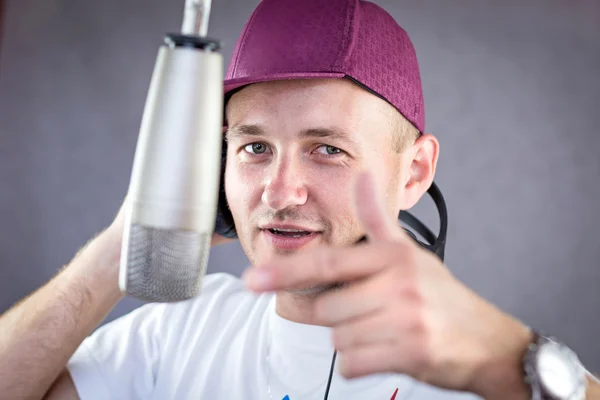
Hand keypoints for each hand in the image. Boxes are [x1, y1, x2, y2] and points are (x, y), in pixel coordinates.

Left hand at [243, 171, 532, 398]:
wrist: (486, 339)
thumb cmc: (440, 294)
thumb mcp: (408, 250)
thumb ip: (377, 217)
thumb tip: (362, 176)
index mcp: (391, 257)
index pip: (328, 262)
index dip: (286, 271)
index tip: (254, 279)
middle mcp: (398, 284)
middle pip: (327, 309)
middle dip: (334, 316)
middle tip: (362, 313)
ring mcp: (406, 320)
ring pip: (338, 338)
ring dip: (350, 340)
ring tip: (380, 330)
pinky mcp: (411, 352)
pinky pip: (353, 363)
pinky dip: (358, 363)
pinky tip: (383, 349)